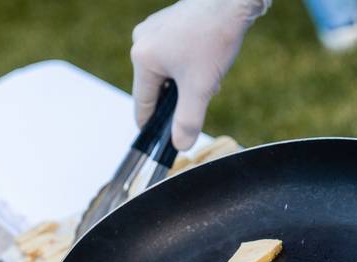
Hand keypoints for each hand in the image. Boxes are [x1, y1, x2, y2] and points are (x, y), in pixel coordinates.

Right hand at [131, 0, 270, 149]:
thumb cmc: (214, 36)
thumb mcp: (201, 87)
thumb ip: (188, 120)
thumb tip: (180, 145)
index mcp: (142, 58)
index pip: (142, 104)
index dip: (152, 126)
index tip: (160, 141)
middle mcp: (142, 41)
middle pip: (156, 87)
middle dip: (179, 98)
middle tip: (202, 96)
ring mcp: (154, 29)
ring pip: (167, 71)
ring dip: (186, 81)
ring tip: (209, 75)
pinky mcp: (169, 22)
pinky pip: (173, 54)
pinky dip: (189, 64)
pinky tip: (208, 60)